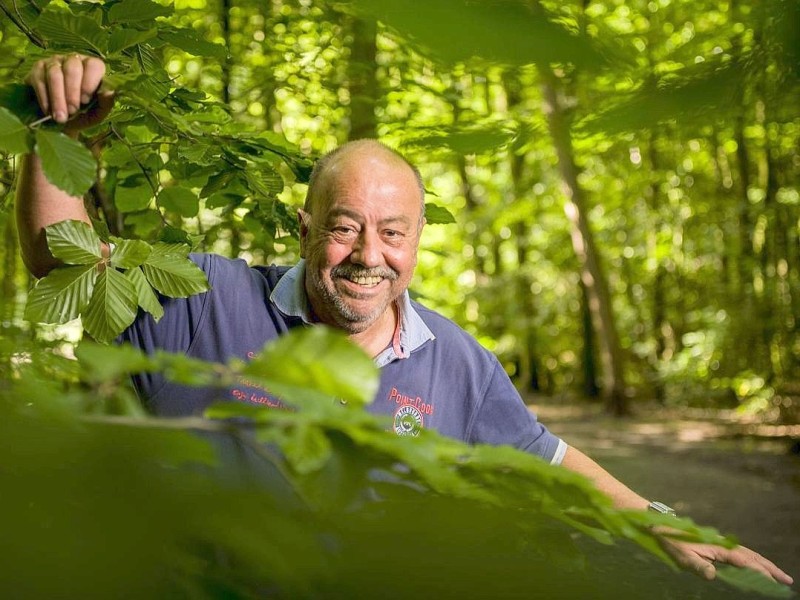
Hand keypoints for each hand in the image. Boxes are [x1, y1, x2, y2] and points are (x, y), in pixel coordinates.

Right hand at [26, 54, 113, 132]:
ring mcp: (54, 62)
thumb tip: (109, 92)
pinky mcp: (38, 68)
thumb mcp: (97, 113)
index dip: (90, 82)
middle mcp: (74, 60)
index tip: (85, 101)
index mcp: (92, 68)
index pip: (94, 65)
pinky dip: (44, 98)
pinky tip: (48, 111)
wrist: (60, 122)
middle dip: (72, 92)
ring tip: (60, 117)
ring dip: (58, 98)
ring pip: (55, 74)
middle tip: (72, 111)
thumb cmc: (83, 114)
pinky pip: (40, 80)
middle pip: (73, 67)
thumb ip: (106, 103)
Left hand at [661, 537, 793, 585]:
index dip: (760, 572)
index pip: (745, 562)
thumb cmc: (673, 542)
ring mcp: (721, 544)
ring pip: (748, 554)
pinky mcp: (717, 545)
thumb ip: (698, 566)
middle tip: (788, 580)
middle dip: (770, 568)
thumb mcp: (683, 557)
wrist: (662, 526)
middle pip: (752, 557)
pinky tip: (756, 567)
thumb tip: (712, 575)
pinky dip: (753, 561)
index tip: (774, 581)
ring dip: (764, 564)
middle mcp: (724, 545)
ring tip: (778, 575)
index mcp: (718, 548)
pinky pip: (740, 554)